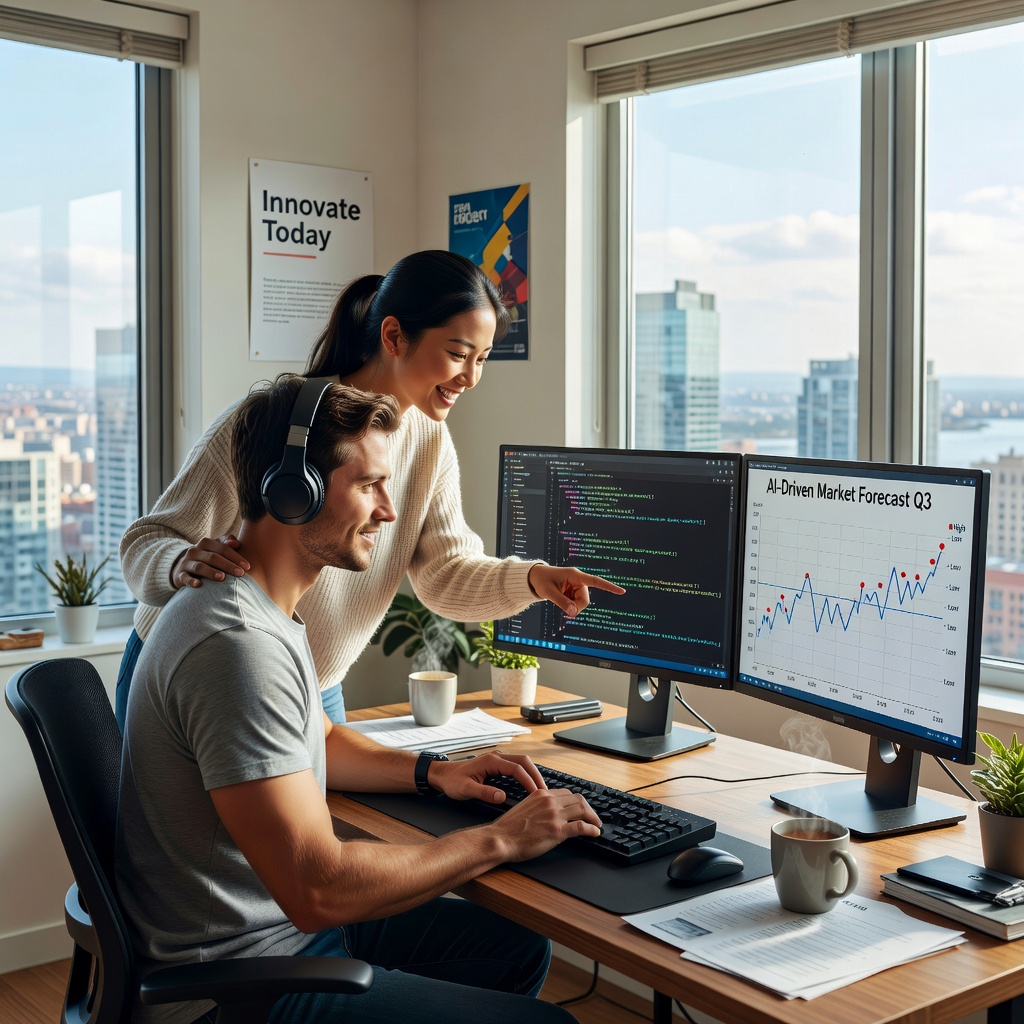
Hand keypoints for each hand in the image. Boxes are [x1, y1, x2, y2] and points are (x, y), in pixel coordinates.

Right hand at [172, 535, 249, 588]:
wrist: (181, 566)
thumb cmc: (206, 557)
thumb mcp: (215, 548)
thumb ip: (226, 542)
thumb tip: (236, 543)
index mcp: (205, 543)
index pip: (223, 548)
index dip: (236, 557)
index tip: (247, 567)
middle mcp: (195, 551)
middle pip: (213, 557)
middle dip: (228, 565)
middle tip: (240, 573)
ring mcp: (186, 563)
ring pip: (199, 566)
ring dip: (211, 572)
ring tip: (222, 578)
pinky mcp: (179, 575)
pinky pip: (185, 577)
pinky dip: (191, 581)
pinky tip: (199, 584)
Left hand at [429, 751, 545, 803]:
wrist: (442, 774)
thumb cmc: (452, 781)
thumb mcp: (466, 789)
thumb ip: (484, 793)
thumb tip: (502, 797)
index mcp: (491, 761)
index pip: (517, 769)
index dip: (529, 781)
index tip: (537, 794)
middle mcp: (497, 757)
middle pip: (524, 761)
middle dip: (536, 775)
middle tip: (545, 791)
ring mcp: (497, 759)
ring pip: (521, 762)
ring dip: (532, 773)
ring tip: (541, 789)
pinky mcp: (497, 765)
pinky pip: (516, 767)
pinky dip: (526, 774)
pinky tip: (529, 785)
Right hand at [490, 788, 602, 862]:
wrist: (501, 838)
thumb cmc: (508, 828)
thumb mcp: (524, 808)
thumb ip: (538, 806)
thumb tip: (547, 813)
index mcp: (541, 794)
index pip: (566, 793)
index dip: (576, 802)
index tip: (580, 809)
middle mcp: (549, 801)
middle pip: (578, 799)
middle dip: (588, 808)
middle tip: (592, 817)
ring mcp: (554, 815)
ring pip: (582, 810)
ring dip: (593, 817)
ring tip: (596, 824)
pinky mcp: (558, 831)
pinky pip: (581, 826)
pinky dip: (591, 829)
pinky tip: (595, 832)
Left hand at [527, 564, 625, 616]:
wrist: (536, 577)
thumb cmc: (541, 580)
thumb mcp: (549, 592)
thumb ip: (561, 602)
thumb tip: (574, 613)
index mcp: (575, 575)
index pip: (595, 581)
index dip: (609, 587)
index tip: (622, 591)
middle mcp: (578, 580)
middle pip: (585, 600)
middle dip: (576, 606)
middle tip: (563, 608)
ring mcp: (576, 586)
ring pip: (581, 603)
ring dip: (572, 606)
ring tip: (559, 599)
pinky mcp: (574, 591)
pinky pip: (576, 603)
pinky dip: (569, 605)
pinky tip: (561, 598)